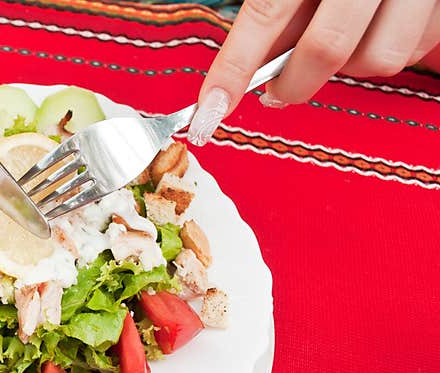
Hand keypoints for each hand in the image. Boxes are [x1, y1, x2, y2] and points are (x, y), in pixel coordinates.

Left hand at [188, 0, 439, 145]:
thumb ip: (276, 8)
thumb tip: (251, 69)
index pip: (265, 15)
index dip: (235, 68)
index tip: (211, 107)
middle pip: (327, 49)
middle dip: (294, 85)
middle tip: (276, 91)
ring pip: (378, 58)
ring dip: (349, 66)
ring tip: (337, 41)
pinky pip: (415, 49)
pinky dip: (388, 50)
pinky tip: (375, 28)